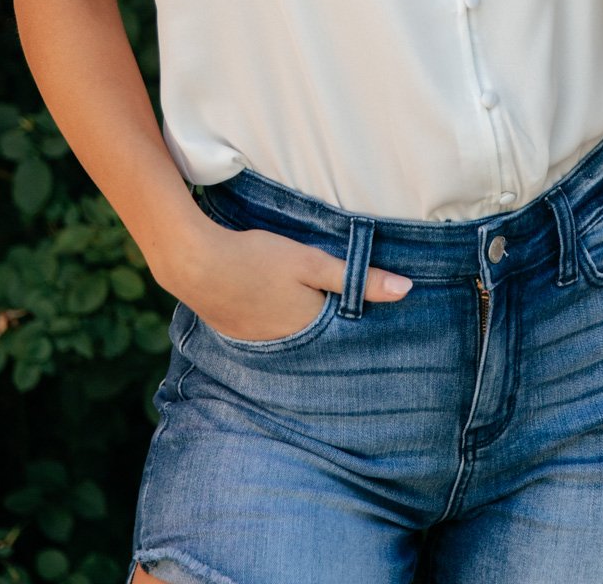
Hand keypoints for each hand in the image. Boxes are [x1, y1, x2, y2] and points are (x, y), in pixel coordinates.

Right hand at [163, 207, 412, 342]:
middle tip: (349, 315)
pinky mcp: (238, 332)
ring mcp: (261, 341)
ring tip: (313, 310)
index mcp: (311, 327)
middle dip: (334, 328)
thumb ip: (356, 278)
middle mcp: (288, 344)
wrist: (195, 264)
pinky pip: (271, 334)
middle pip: (320, 337)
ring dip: (305, 327)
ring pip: (295, 337)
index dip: (359, 321)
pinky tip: (277, 307)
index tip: (379, 318)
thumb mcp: (312, 261)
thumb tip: (406, 290)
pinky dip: (279, 323)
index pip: (346, 332)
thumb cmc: (257, 259)